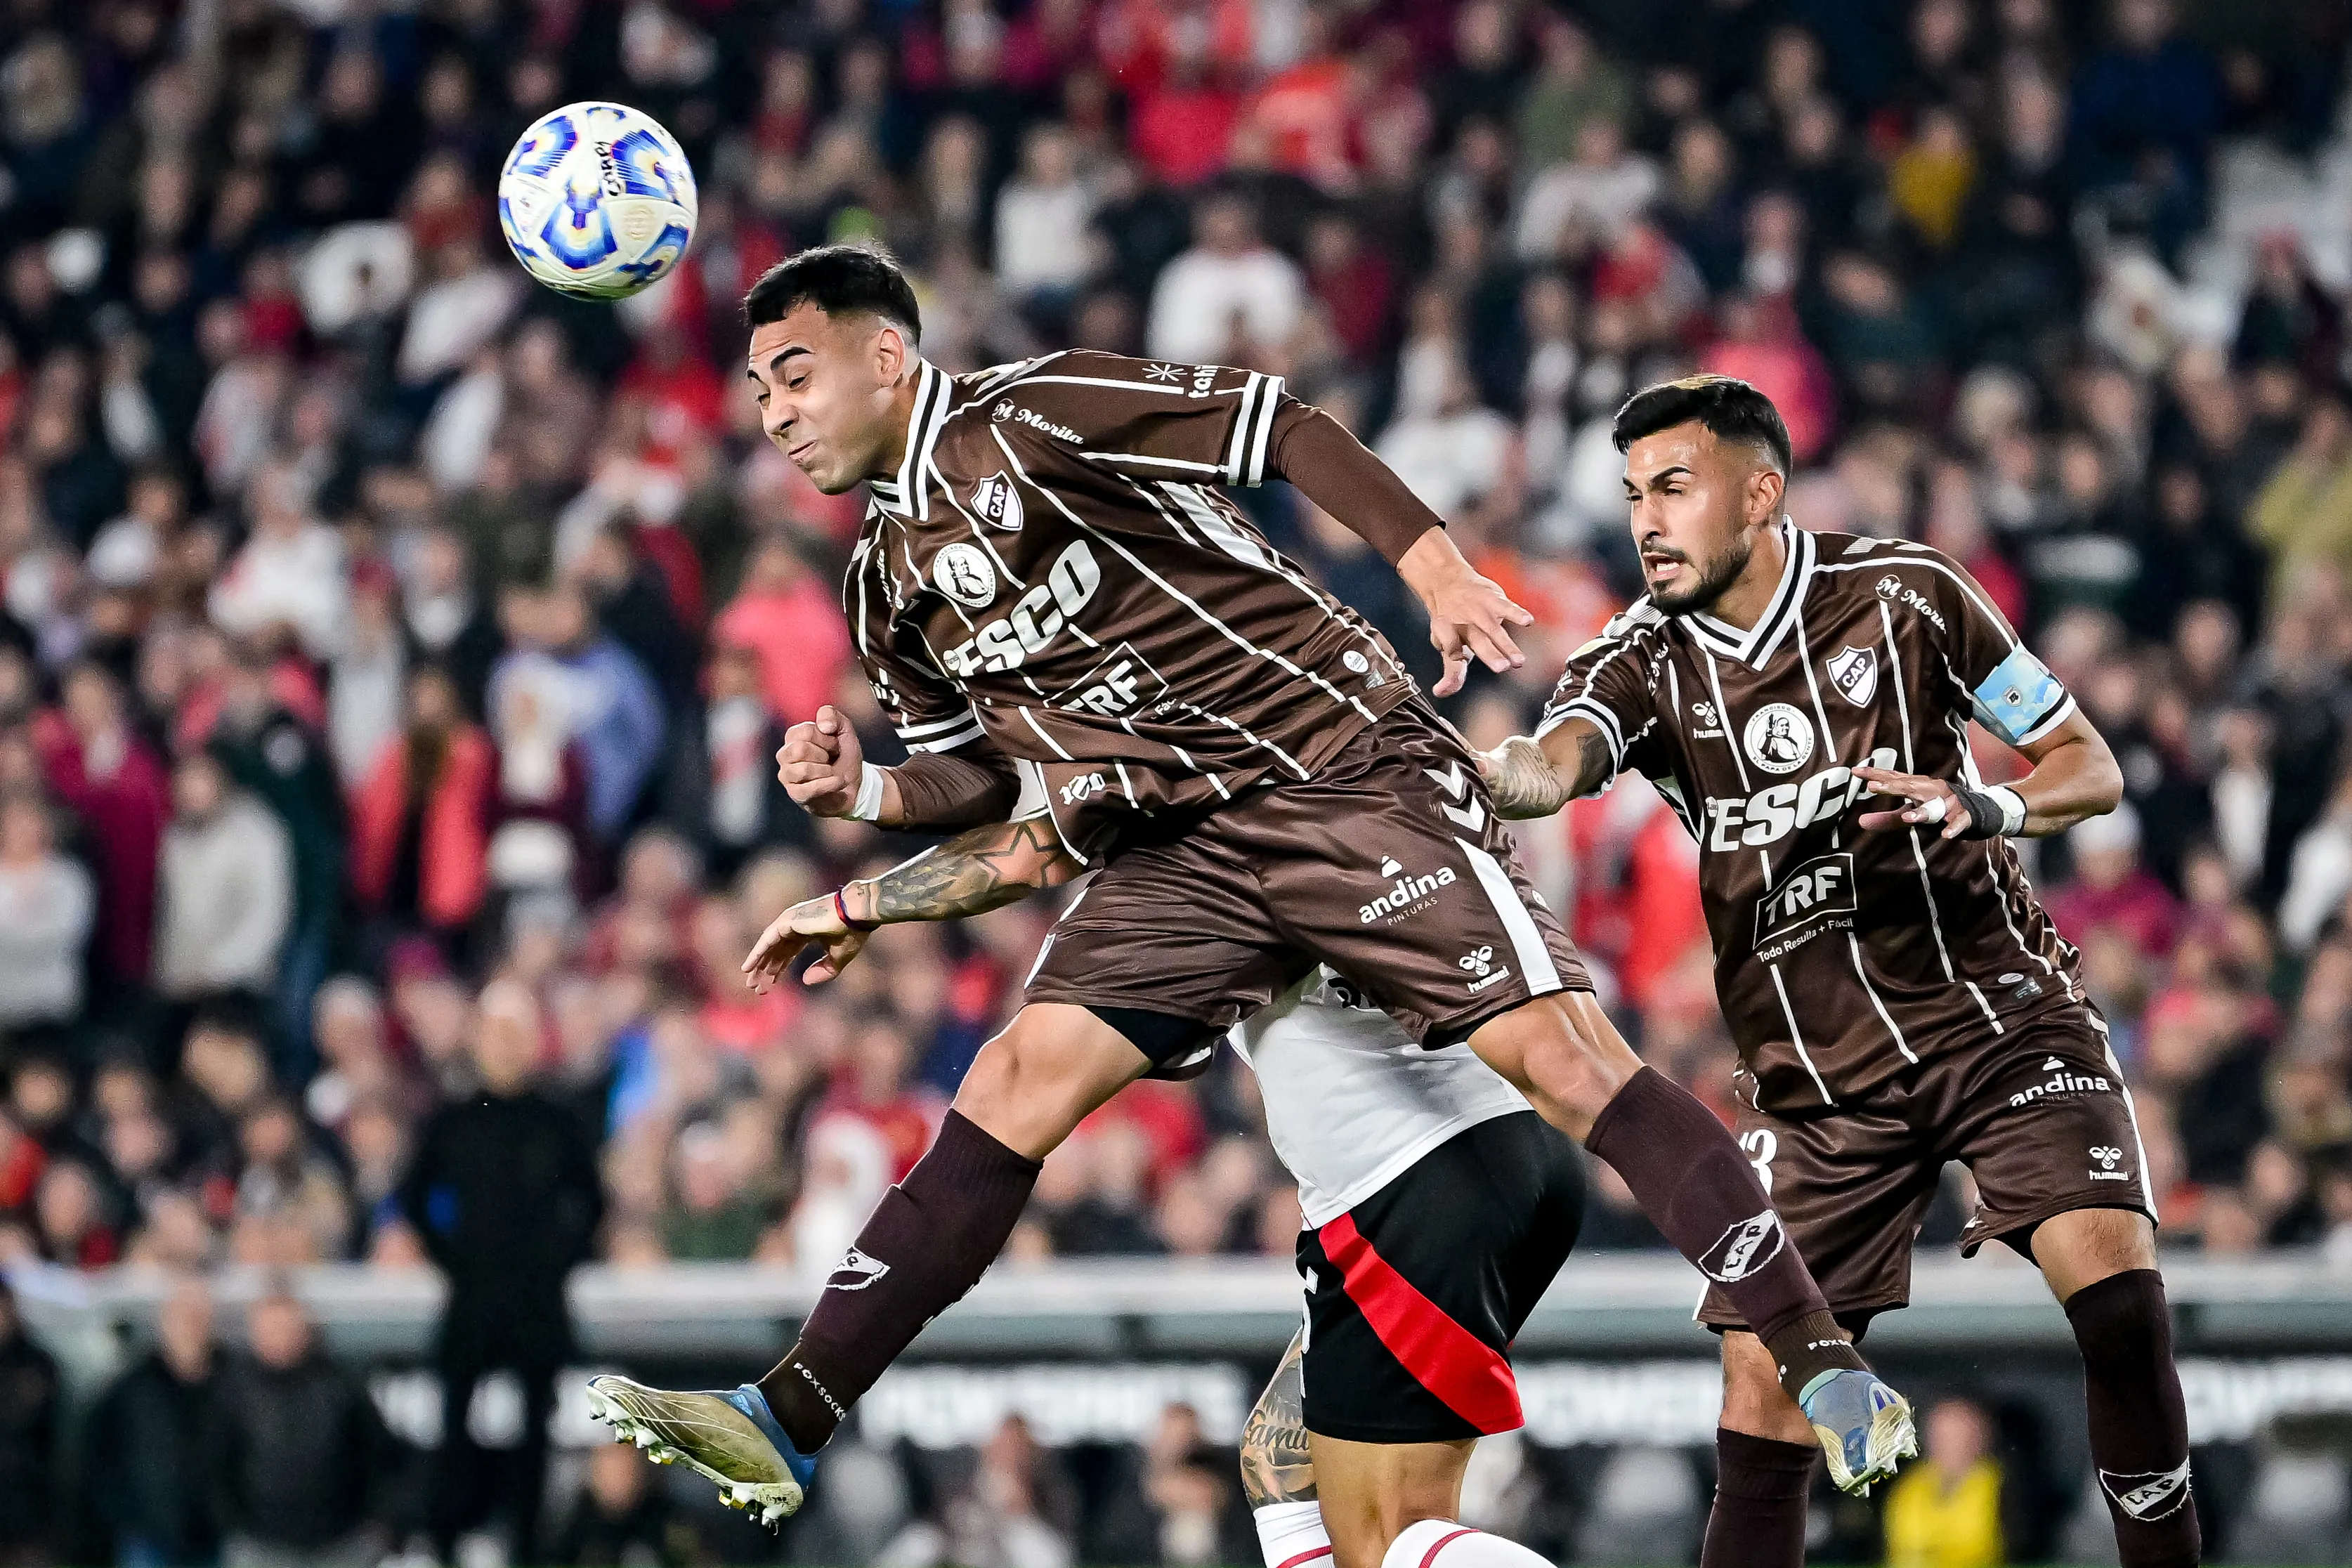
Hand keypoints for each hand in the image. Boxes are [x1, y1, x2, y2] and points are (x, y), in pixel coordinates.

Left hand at [743, 892, 872, 988]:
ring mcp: (790, 921)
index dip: (780, 968)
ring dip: (759, 964)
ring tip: (750, 982)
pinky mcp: (787, 921)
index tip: (771, 984)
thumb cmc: (852, 933)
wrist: (856, 915)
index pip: (789, 951)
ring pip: (769, 946)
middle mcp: (797, 924)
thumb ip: (823, 971)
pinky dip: (757, 953)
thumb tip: (804, 981)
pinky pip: (767, 940)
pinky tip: (748, 967)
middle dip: (767, 969)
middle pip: (776, 950)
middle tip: (756, 987)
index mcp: (809, 930)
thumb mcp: (838, 958)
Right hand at [776, 705, 863, 816]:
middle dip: (824, 755)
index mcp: (793, 736)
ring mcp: (787, 776)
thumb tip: (824, 726)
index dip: (826, 739)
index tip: (834, 745)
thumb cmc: (843, 756)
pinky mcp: (796, 794)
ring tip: (832, 772)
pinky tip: (838, 782)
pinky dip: (830, 784)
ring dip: (827, 771)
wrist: (855, 784)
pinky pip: (810, 789)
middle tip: (831, 759)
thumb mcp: (843, 730)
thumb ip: (832, 716)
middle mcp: (785, 755)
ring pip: (803, 770)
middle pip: (799, 749)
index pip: (805, 732)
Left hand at [1397, 533, 1531, 696]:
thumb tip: (1441, 692)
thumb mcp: (1446, 645)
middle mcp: (1463, 624)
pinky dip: (1516, 614)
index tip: (1455, 669)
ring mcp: (1479, 611)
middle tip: (1502, 667)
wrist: (1446, 582)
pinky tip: (1528, 621)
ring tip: (1518, 660)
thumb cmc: (1451, 621)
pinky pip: (1506, 607)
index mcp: (1448, 635)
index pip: (1451, 652)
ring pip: (1494, 629)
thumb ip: (1451, 671)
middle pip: (1477, 642)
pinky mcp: (1493, 600)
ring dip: (1506, 644)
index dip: (1453, 660)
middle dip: (1490, 654)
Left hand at [1854, 766, 1973, 838]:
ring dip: (1922, 811)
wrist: (1969, 810)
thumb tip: (1860, 822)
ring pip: (1933, 805)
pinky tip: (1945, 835)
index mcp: (1915, 786)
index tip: (1855, 771)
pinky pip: (1957, 821)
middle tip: (1873, 787)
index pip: (1892, 778)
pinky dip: (1952, 828)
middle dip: (1892, 787)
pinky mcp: (1961, 816)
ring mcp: (1947, 802)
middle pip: (1909, 787)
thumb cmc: (1933, 807)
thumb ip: (1886, 818)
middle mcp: (1930, 789)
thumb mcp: (1908, 813)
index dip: (1875, 775)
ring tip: (1908, 817)